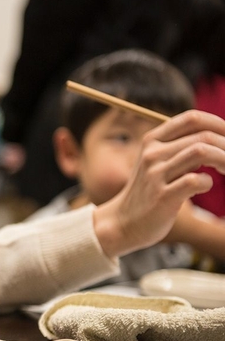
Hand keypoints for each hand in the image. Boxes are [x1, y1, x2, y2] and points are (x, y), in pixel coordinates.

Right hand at [94, 110, 224, 256]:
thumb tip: (218, 137)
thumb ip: (181, 148)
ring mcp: (155, 175)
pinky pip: (195, 181)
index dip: (219, 124)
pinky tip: (203, 186)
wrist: (125, 222)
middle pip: (203, 136)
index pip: (192, 118)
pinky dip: (207, 182)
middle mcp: (152, 154)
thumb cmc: (150, 191)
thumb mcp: (158, 163)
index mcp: (152, 140)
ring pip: (201, 152)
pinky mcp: (162, 196)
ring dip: (224, 160)